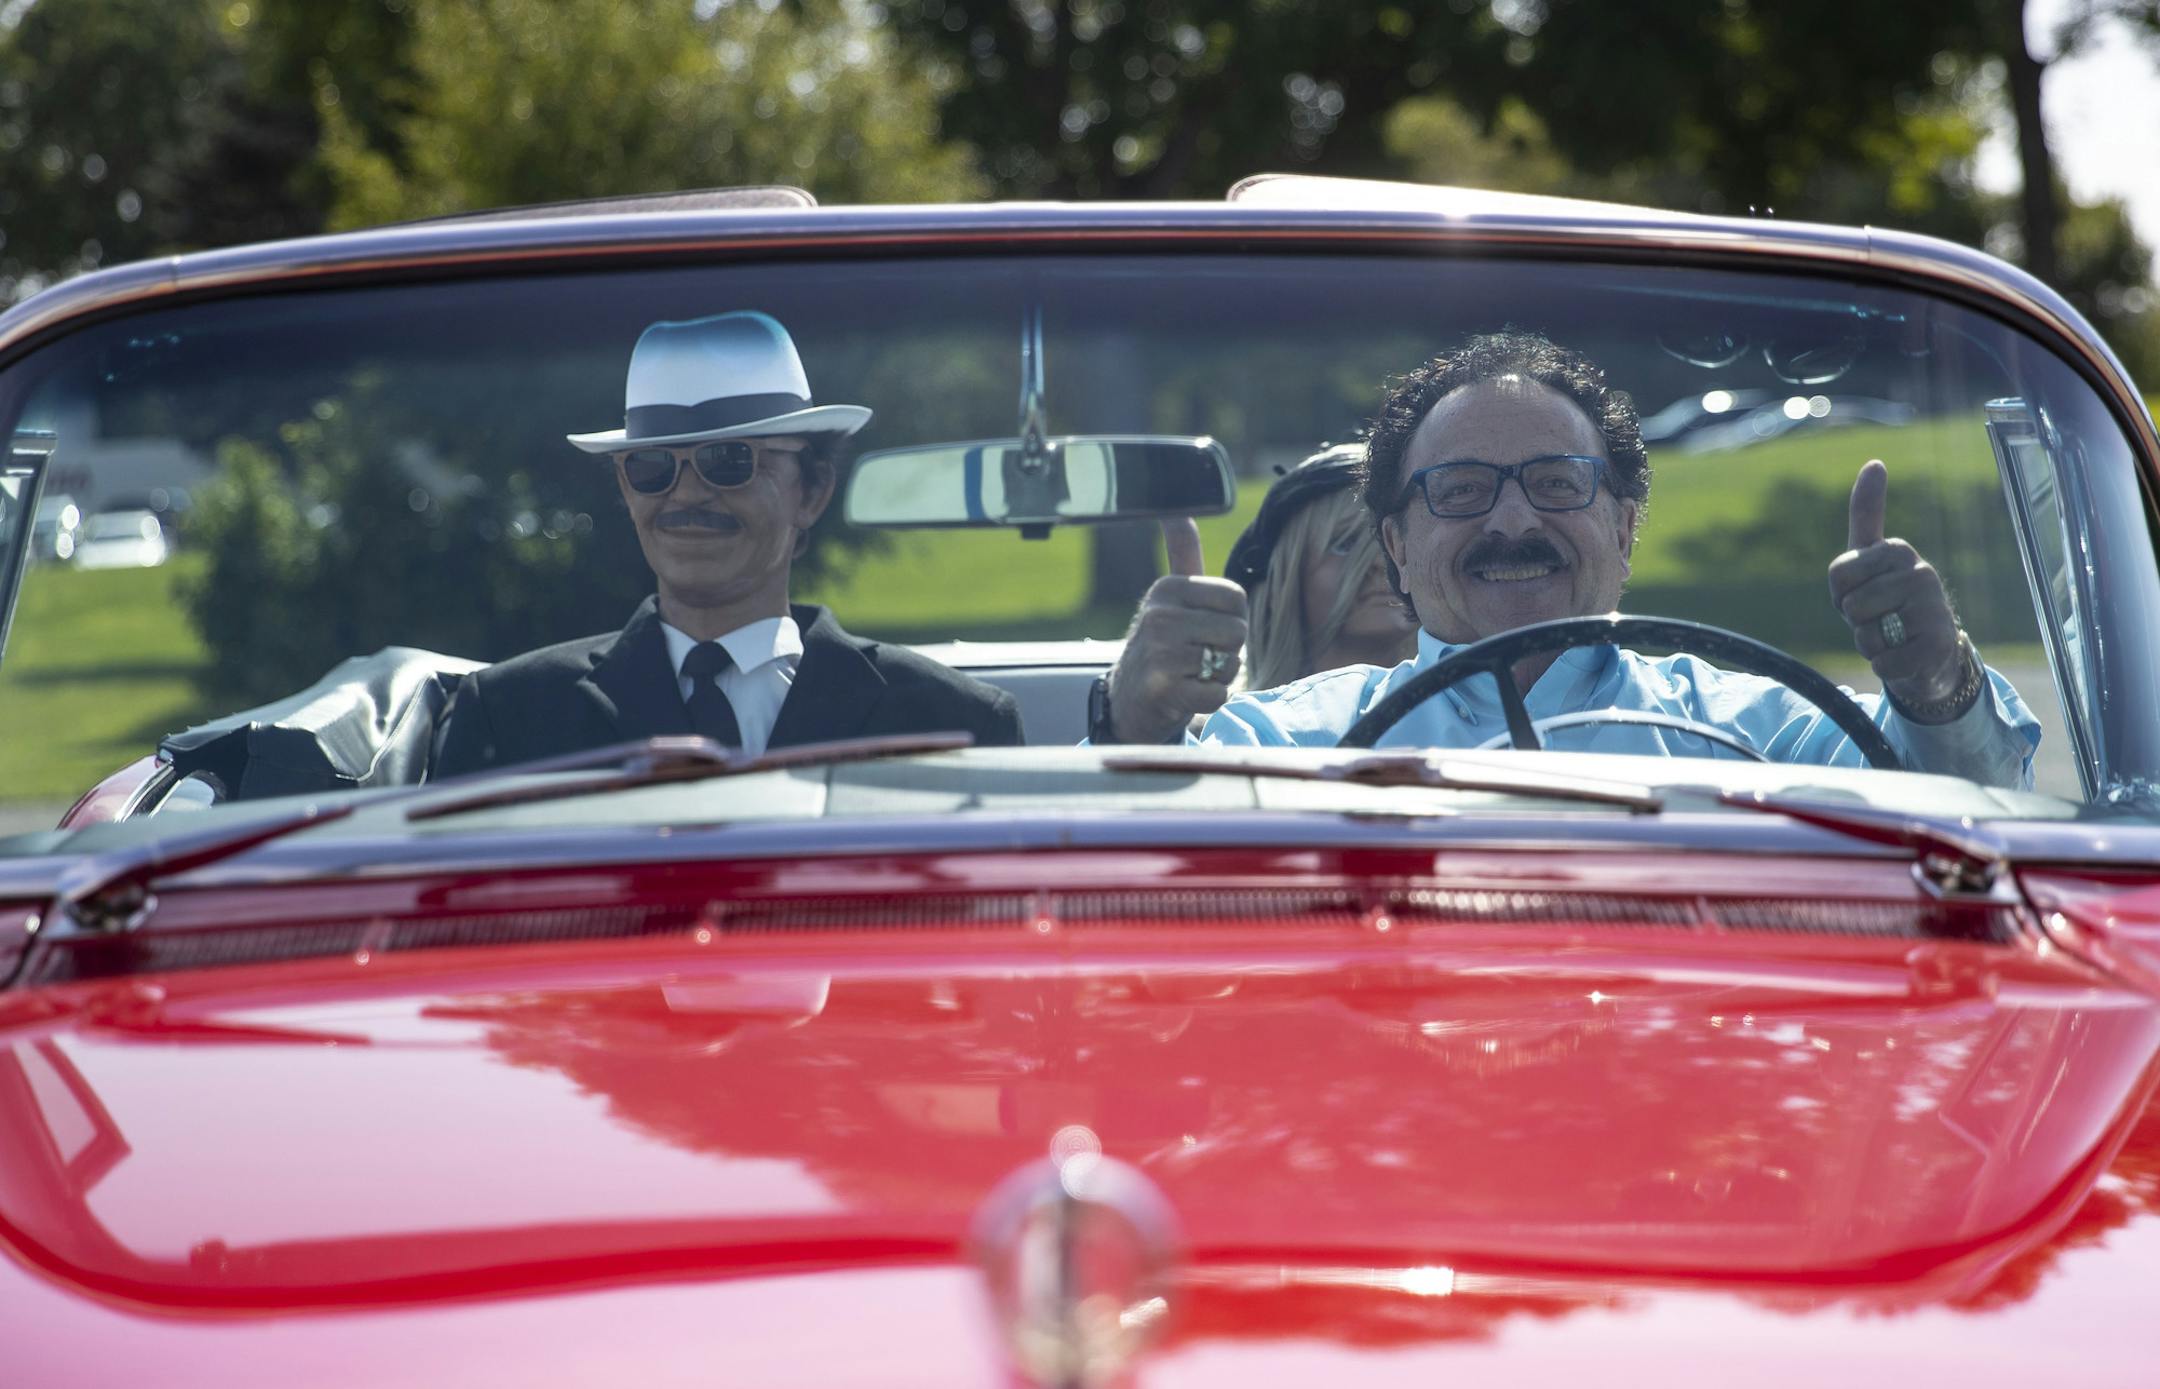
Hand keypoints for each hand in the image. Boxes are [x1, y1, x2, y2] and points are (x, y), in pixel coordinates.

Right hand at [1103, 518, 1247, 741]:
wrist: (1129, 700)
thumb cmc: (1163, 645)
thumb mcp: (1170, 596)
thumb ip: (1182, 553)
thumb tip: (1178, 511)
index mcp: (1168, 588)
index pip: (1236, 598)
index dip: (1231, 619)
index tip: (1205, 629)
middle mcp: (1160, 615)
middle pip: (1237, 632)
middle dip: (1226, 651)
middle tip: (1198, 657)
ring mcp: (1160, 652)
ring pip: (1230, 664)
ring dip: (1217, 677)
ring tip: (1190, 674)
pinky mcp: (1163, 689)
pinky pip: (1218, 694)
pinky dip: (1209, 700)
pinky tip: (1185, 694)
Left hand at [1828, 460, 1966, 711]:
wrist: (1928, 653)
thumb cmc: (1888, 602)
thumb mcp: (1870, 558)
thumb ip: (1867, 514)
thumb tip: (1875, 462)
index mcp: (1897, 551)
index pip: (1838, 574)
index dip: (1840, 594)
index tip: (1861, 592)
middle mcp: (1920, 573)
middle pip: (1851, 606)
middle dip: (1856, 621)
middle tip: (1880, 618)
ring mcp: (1933, 608)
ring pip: (1866, 634)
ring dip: (1871, 644)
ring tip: (1894, 636)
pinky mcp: (1938, 645)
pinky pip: (1883, 662)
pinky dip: (1885, 666)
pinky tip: (1905, 657)